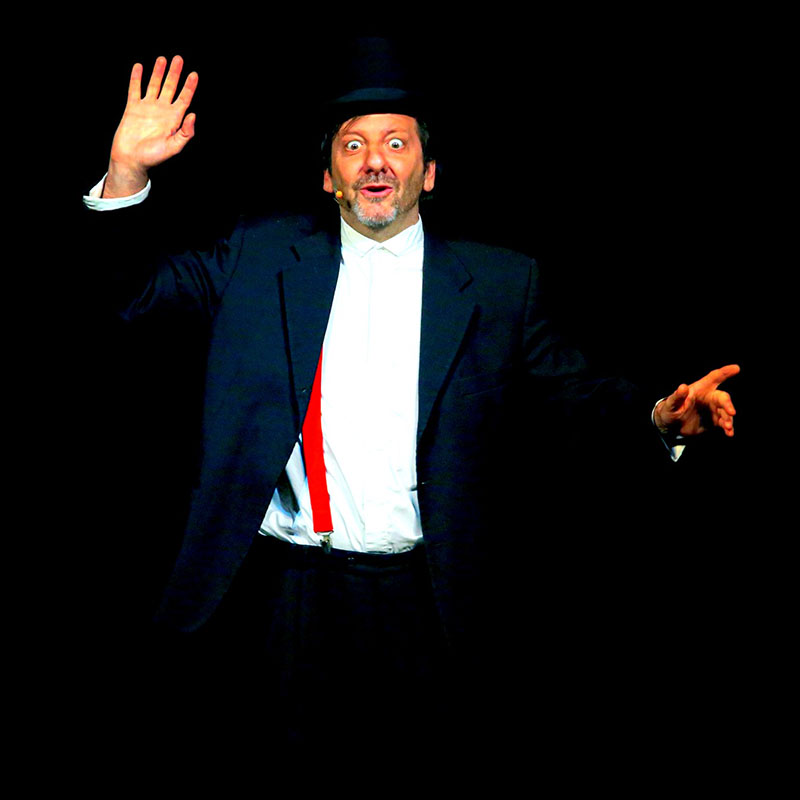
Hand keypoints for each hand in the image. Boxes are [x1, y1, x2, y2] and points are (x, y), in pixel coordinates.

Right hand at [103, 56, 197, 197]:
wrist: (131, 159)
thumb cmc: (153, 157)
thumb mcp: (174, 147)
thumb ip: (186, 133)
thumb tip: (193, 115)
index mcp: (173, 119)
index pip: (184, 99)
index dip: (189, 87)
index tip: (194, 74)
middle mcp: (161, 111)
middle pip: (170, 88)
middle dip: (175, 73)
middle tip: (179, 59)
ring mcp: (147, 108)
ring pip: (154, 85)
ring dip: (158, 72)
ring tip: (162, 59)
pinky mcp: (133, 108)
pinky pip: (135, 89)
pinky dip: (136, 78)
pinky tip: (139, 67)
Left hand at [654, 364, 739, 437]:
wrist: (671, 425)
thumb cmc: (670, 409)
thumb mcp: (671, 404)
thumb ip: (677, 396)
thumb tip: (683, 387)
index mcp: (700, 389)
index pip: (714, 378)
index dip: (725, 372)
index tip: (736, 368)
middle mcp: (710, 397)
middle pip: (723, 397)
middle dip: (728, 404)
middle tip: (731, 413)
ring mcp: (714, 409)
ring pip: (725, 412)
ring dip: (728, 419)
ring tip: (727, 427)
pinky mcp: (715, 420)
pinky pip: (724, 423)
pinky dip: (728, 428)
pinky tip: (729, 433)